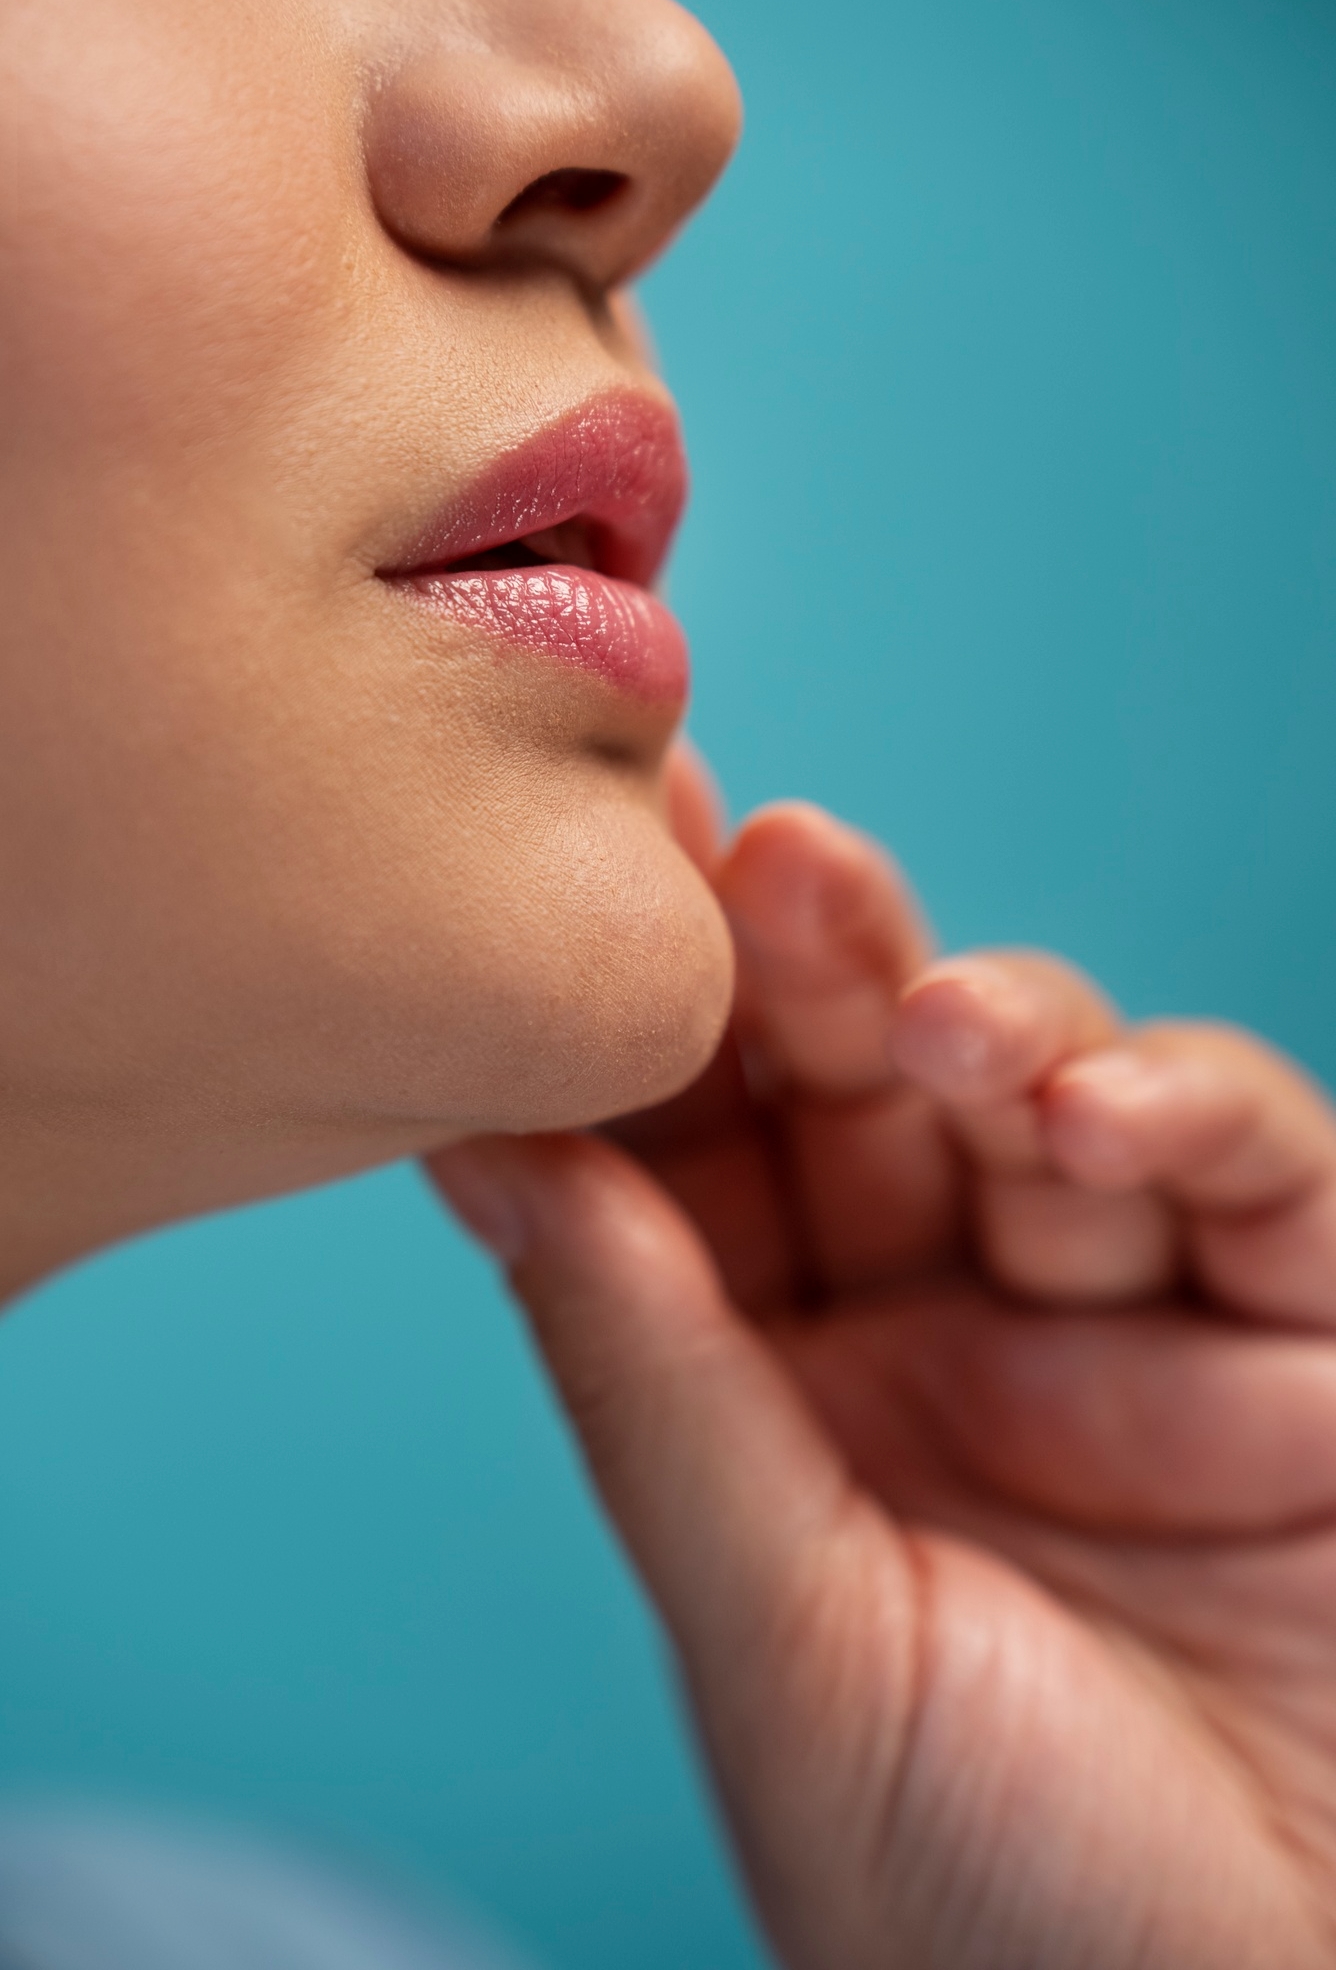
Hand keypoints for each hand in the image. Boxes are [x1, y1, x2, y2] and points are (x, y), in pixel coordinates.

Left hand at [429, 777, 1335, 1968]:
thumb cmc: (983, 1907)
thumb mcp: (788, 1643)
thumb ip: (655, 1387)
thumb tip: (490, 1151)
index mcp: (781, 1395)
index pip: (692, 1166)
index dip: (639, 1026)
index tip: (580, 868)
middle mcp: (941, 1329)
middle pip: (859, 1087)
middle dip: (810, 964)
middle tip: (755, 854)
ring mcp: (1122, 1317)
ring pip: (1042, 1085)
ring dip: (990, 1018)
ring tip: (937, 1023)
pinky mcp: (1305, 1329)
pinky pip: (1249, 1164)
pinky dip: (1186, 1110)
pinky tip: (1095, 1117)